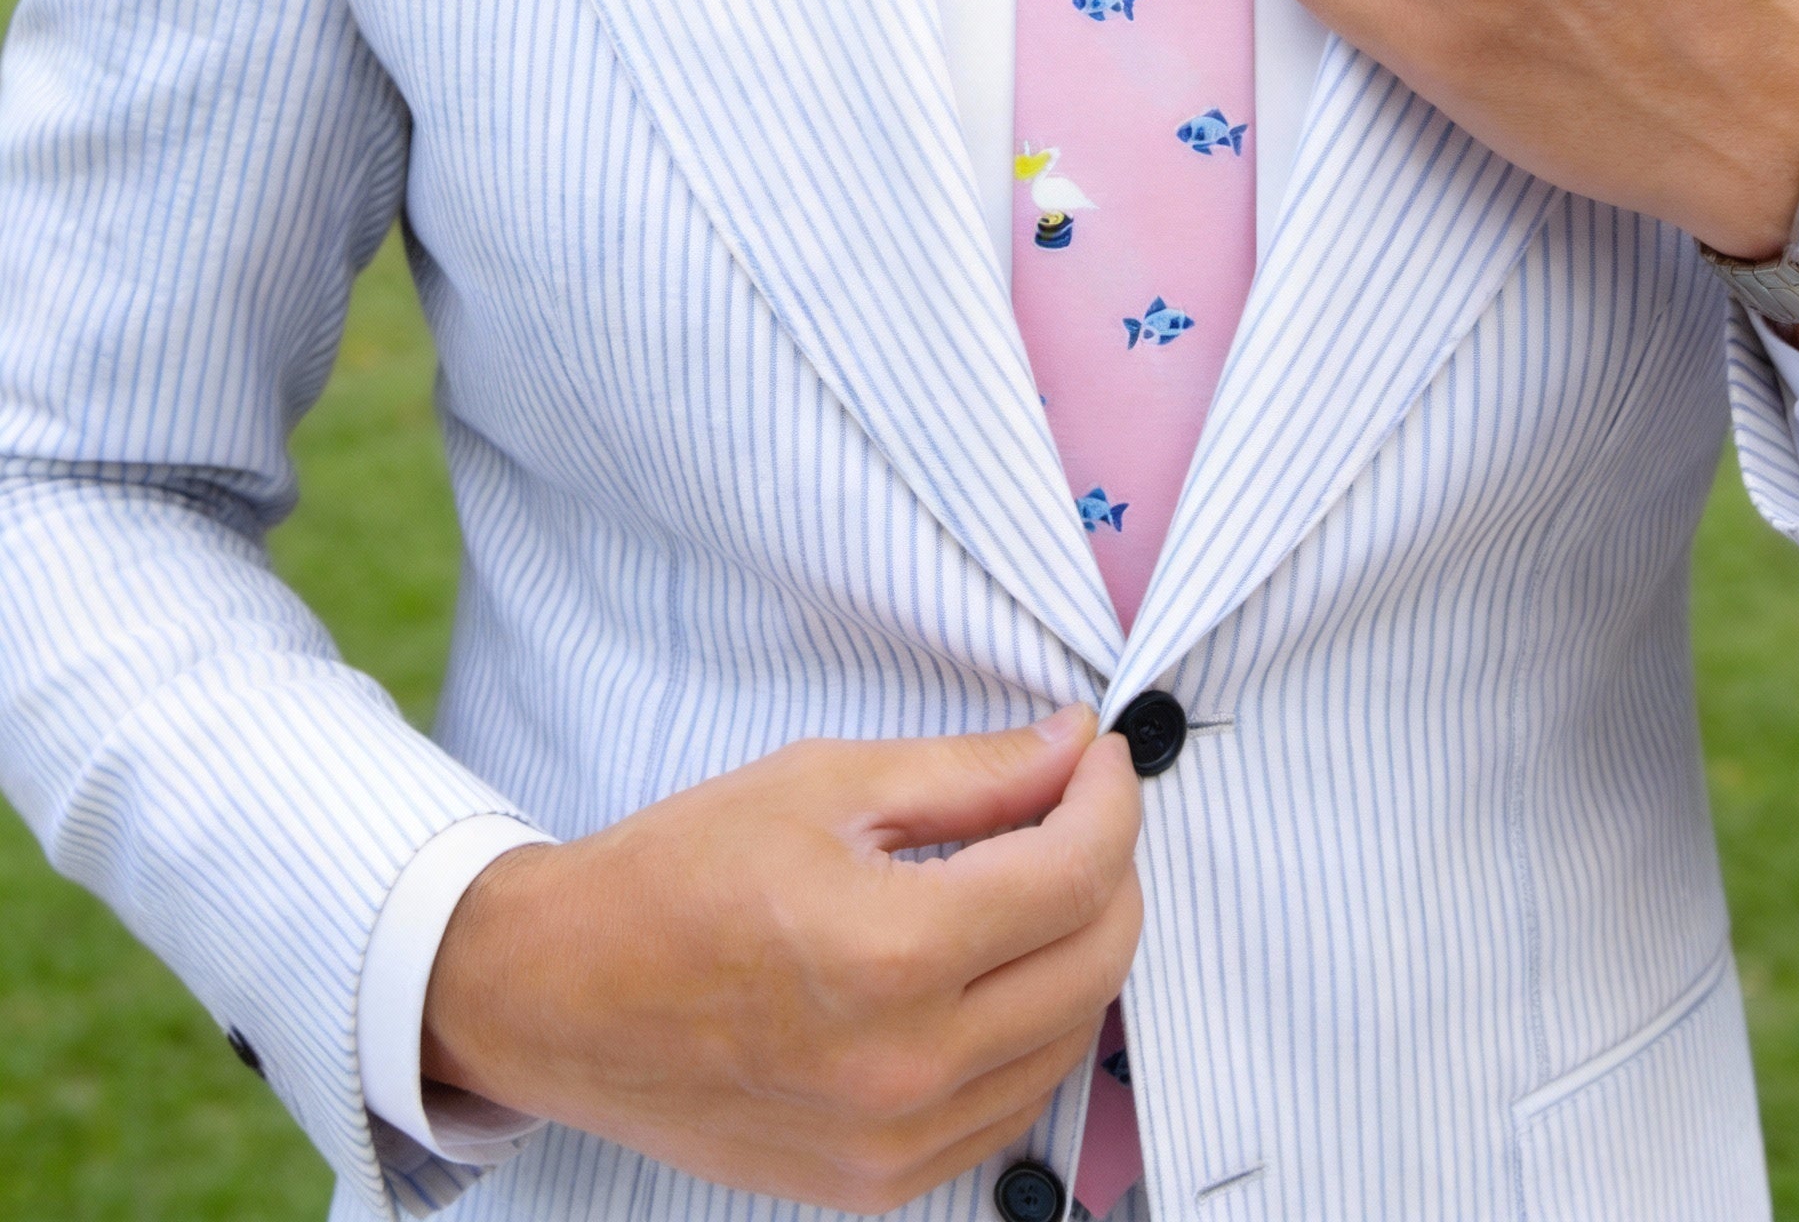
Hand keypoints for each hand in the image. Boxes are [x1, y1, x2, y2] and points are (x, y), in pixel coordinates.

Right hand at [421, 707, 1141, 1213]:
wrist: (558, 995)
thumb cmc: (677, 873)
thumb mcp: (823, 784)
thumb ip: (970, 772)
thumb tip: (1074, 747)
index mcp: (891, 951)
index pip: (1076, 873)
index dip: (1110, 799)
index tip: (1101, 755)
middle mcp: (908, 1065)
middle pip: (1097, 961)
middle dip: (1113, 866)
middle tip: (1079, 804)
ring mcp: (895, 1143)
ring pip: (1071, 1039)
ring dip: (1083, 948)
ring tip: (1040, 877)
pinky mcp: (878, 1183)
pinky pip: (1013, 1107)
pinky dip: (1036, 1028)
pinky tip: (1002, 967)